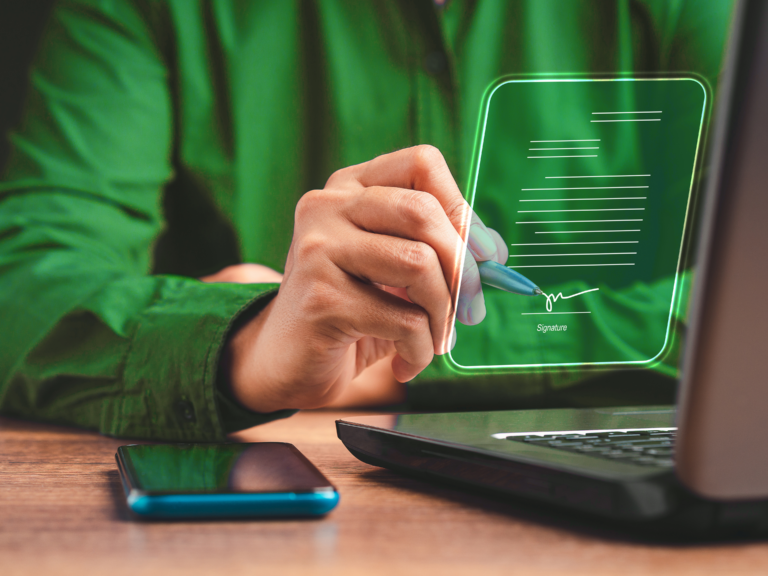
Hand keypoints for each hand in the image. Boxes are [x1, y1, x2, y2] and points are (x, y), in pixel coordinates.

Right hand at [220, 146, 506, 412]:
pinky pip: (403, 318)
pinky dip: (420, 349)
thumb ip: (437, 250)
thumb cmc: (352, 312)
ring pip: (419, 263)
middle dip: (464, 269)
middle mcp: (327, 207)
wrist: (289, 362)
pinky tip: (405, 363)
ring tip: (435, 339)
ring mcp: (318, 249)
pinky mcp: (320, 297)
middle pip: (423, 211)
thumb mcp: (395, 271)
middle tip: (470, 310)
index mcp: (349, 188)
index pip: (421, 163)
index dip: (462, 209)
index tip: (482, 256)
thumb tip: (494, 251)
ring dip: (442, 314)